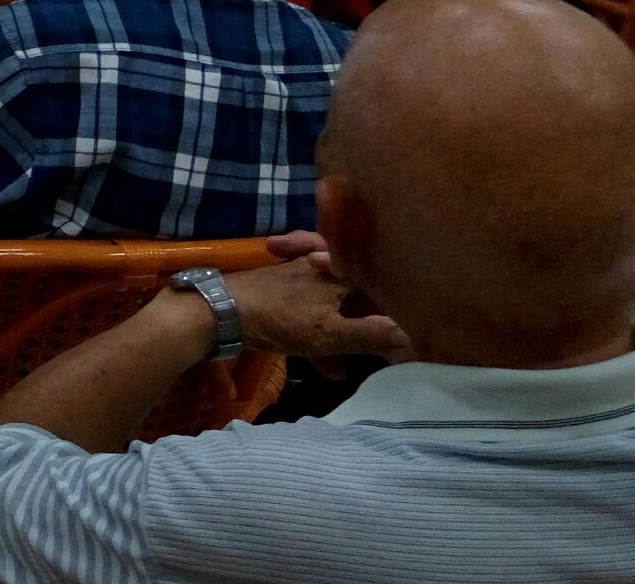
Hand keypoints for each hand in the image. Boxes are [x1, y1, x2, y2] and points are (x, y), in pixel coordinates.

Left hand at [221, 243, 408, 363]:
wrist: (219, 311)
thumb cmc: (281, 318)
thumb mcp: (332, 333)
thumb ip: (372, 335)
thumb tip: (414, 343)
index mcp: (342, 271)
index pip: (382, 273)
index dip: (401, 295)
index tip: (415, 320)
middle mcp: (324, 267)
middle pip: (360, 289)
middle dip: (374, 321)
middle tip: (390, 347)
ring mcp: (301, 279)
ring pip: (336, 305)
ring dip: (348, 335)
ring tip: (359, 364)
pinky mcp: (283, 294)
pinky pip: (315, 315)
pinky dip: (324, 338)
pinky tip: (329, 368)